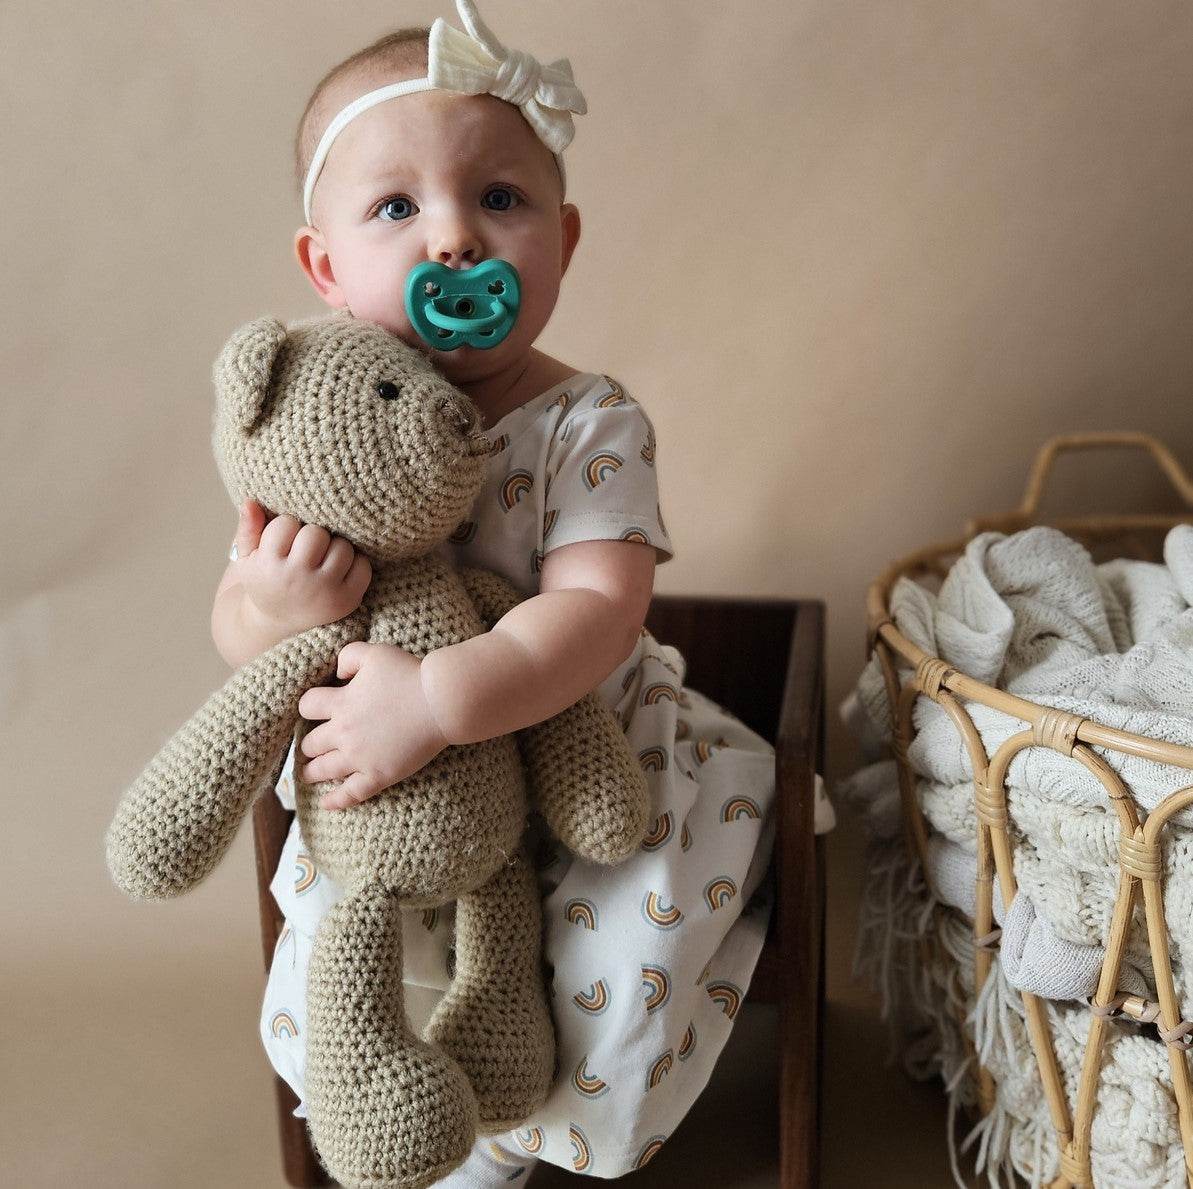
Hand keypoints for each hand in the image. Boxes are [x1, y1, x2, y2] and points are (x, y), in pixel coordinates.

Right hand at [231, 500, 371, 638]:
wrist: (279, 624)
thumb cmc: (265, 582)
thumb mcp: (247, 559)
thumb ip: (247, 530)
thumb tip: (250, 501)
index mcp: (268, 566)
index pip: (286, 524)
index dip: (287, 527)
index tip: (284, 541)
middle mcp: (296, 580)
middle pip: (316, 533)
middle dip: (312, 536)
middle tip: (305, 549)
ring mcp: (324, 591)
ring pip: (342, 546)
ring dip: (334, 547)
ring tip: (321, 559)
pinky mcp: (347, 600)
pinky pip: (362, 565)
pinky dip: (355, 563)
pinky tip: (338, 571)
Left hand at [297, 642, 450, 809]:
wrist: (439, 702)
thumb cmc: (410, 674)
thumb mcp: (375, 653)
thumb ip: (348, 657)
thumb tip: (337, 674)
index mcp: (341, 703)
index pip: (307, 706)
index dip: (310, 706)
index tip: (316, 710)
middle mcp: (344, 732)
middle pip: (310, 744)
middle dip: (310, 744)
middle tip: (312, 748)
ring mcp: (360, 757)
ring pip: (322, 770)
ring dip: (311, 772)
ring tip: (309, 774)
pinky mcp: (378, 775)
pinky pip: (350, 794)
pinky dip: (334, 801)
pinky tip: (326, 803)